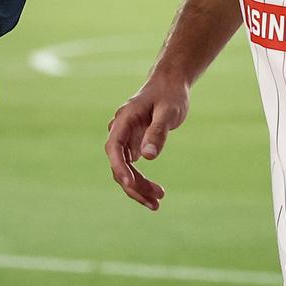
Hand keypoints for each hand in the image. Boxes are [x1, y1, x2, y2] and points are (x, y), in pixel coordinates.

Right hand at [104, 72, 189, 210]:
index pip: (114, 148)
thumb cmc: (170, 94)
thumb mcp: (168, 111)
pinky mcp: (133, 144)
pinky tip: (154, 192)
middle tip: (156, 201)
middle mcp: (120, 130)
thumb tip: (148, 157)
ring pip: (125, 169)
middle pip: (118, 164)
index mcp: (123, 120)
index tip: (130, 184)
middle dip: (134, 185)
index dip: (119, 168)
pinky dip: (141, 180)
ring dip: (138, 187)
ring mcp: (125, 138)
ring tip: (158, 202)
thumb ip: (158, 132)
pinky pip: (132, 167)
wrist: (170, 83)